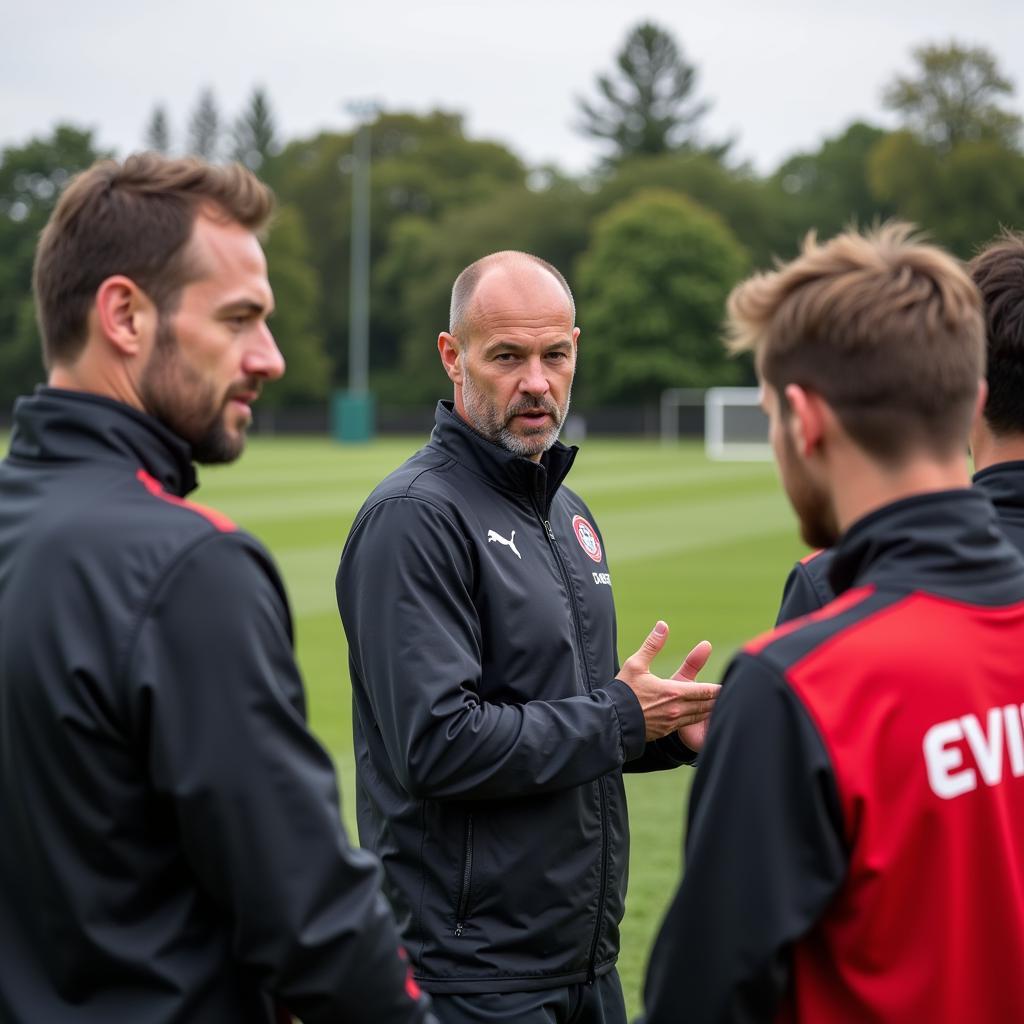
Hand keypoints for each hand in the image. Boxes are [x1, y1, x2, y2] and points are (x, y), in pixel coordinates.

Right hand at [616, 621, 718, 740]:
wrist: (611, 720)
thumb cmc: (623, 691)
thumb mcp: (636, 664)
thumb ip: (652, 645)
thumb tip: (663, 625)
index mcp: (672, 692)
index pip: (704, 691)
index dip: (718, 689)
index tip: (730, 685)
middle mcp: (676, 709)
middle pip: (706, 705)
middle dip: (718, 700)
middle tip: (732, 696)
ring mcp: (672, 723)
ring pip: (699, 717)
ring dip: (710, 711)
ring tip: (721, 706)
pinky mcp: (665, 731)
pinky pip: (688, 725)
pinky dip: (698, 720)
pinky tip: (701, 717)